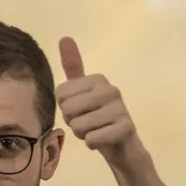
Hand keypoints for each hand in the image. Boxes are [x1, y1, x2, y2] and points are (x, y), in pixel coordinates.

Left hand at [56, 37, 143, 167]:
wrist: (123, 148)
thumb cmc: (98, 121)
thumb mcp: (83, 93)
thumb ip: (74, 68)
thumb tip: (65, 37)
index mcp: (98, 79)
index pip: (60, 94)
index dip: (65, 109)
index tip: (81, 111)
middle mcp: (110, 89)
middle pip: (68, 110)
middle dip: (73, 123)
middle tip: (89, 124)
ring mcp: (120, 108)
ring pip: (78, 126)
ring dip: (83, 135)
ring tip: (97, 131)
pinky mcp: (125, 128)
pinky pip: (91, 139)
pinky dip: (92, 144)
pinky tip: (103, 141)